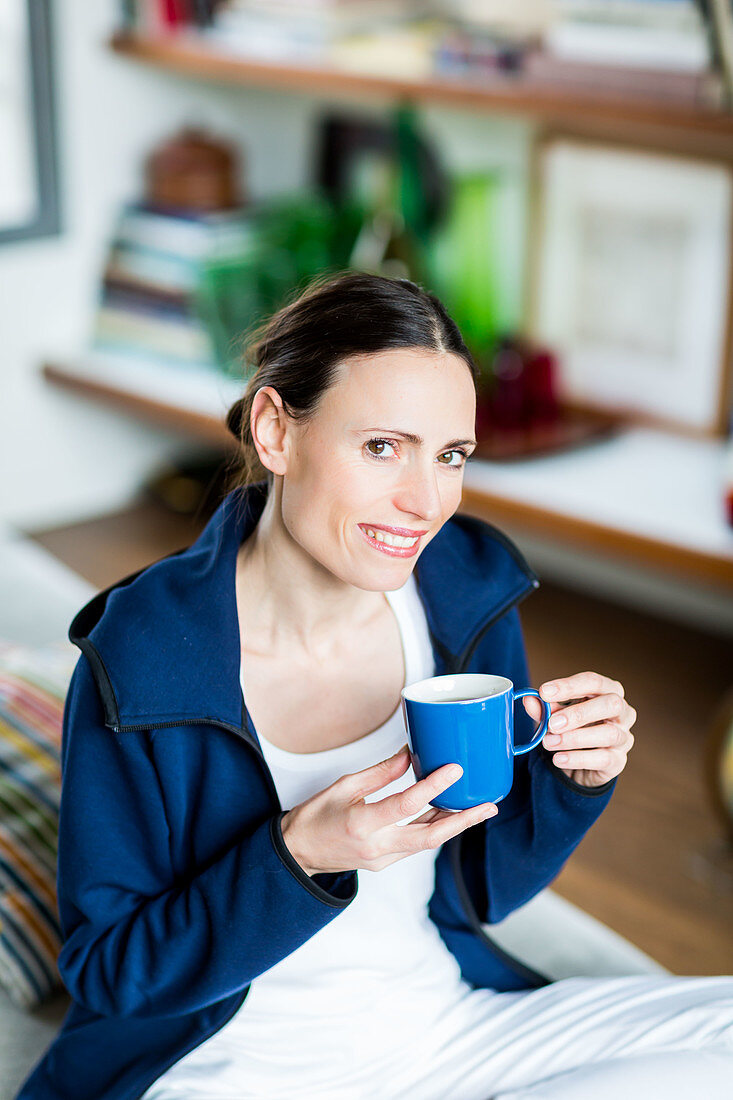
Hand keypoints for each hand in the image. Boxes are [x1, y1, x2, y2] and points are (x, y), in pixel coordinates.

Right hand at [280, 745, 497, 875]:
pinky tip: (447, 815)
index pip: (406, 803)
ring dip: (453, 825)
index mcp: (362, 822)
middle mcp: (376, 845)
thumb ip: (381, 773)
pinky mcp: (385, 862)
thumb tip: (411, 755)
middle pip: (430, 835)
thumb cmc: (315, 816)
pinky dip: (434, 829)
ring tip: (478, 809)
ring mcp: (382, 858)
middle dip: (463, 821)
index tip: (455, 770)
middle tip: (488, 806)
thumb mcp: (344, 786)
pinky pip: (416, 845)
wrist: (298, 852)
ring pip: (427, 842)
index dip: (434, 786)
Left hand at [522, 671, 636, 787]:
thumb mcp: (555, 716)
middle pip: (611, 704)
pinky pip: (604, 758)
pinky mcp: (619, 761)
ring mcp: (624, 737)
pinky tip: (559, 758)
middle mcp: (623, 712)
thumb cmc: (571, 729)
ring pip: (609, 733)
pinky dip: (578, 758)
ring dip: (575, 738)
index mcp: (608, 691)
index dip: (569, 686)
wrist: (578, 764)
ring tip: (549, 743)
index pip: (594, 681)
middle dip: (579, 713)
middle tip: (552, 723)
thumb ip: (544, 708)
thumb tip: (529, 699)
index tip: (544, 692)